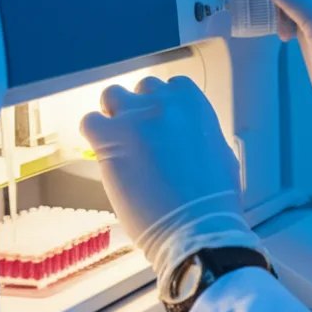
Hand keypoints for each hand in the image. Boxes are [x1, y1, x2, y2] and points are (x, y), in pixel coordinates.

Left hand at [80, 76, 260, 288]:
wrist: (196, 225)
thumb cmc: (214, 199)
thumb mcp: (221, 154)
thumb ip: (200, 136)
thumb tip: (189, 141)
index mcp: (194, 104)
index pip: (172, 86)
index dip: (164, 105)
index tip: (161, 122)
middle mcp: (164, 103)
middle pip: (142, 88)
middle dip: (140, 108)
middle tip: (139, 135)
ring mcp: (135, 116)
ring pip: (112, 95)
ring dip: (113, 115)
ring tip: (116, 140)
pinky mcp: (109, 137)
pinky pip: (89, 121)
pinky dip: (93, 135)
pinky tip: (103, 154)